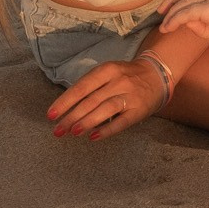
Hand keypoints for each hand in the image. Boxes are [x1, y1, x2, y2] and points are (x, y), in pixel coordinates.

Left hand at [47, 57, 169, 139]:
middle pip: (91, 100)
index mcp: (107, 70)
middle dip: (72, 116)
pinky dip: (107, 129)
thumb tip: (65, 108)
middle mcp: (118, 81)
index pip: (82, 87)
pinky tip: (94, 137)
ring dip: (87, 121)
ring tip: (73, 132)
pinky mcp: (139, 110)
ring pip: (106, 109)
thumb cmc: (125, 77)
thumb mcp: (107, 73)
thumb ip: (89, 87)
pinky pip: (122, 122)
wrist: (157, 75)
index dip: (65, 102)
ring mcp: (130, 95)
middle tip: (57, 131)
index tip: (51, 115)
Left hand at [159, 0, 208, 48]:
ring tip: (163, 26)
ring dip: (170, 14)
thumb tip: (186, 24)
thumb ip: (201, 26)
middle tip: (160, 13)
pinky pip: (186, 12)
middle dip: (169, 2)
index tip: (167, 10)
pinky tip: (169, 27)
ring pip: (182, 2)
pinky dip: (175, 19)